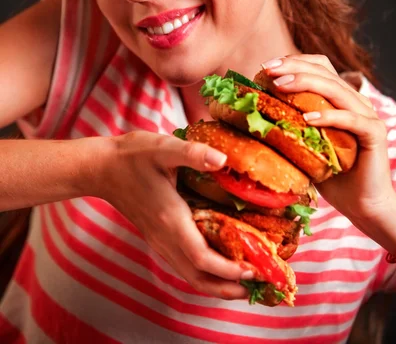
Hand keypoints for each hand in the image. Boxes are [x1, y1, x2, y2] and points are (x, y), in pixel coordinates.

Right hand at [92, 130, 252, 298]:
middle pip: (198, 277)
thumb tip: (223, 159)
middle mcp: (164, 237)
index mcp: (170, 219)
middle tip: (256, 285)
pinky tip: (217, 265)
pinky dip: (203, 273)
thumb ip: (193, 153)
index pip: (202, 258)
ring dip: (217, 284)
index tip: (253, 268)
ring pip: (189, 275)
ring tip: (243, 282)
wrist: (100, 168)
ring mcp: (158, 240)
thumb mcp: (163, 147)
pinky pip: (182, 265)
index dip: (229, 269)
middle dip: (228, 286)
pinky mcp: (156, 238)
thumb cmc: (132, 156)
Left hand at [261, 54, 394, 224]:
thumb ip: (288, 123)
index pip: (319, 66)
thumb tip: (251, 111)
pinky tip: (308, 118)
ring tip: (280, 86)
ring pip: (336, 89)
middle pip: (325, 72)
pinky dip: (328, 116)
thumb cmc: (329, 174)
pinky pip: (351, 119)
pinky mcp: (374, 133)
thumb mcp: (303, 143)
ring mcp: (366, 115)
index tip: (265, 66)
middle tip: (267, 70)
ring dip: (306, 83)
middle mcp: (355, 101)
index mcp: (339, 98)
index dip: (294, 61)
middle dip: (293, 67)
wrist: (361, 204)